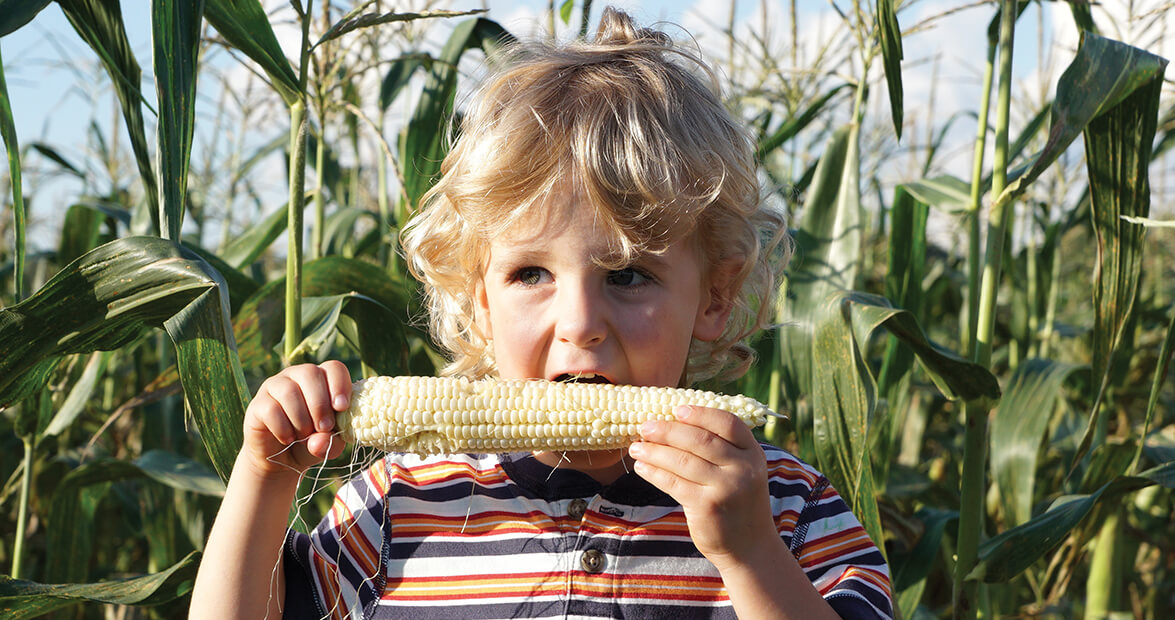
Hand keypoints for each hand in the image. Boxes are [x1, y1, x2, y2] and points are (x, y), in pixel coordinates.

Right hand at [242, 361, 350, 478]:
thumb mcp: (330, 446)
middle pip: (310, 373)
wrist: (281, 461)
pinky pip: (270, 409)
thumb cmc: (312, 444)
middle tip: (324, 427)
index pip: (333, 368)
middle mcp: (297, 376)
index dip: (340, 385)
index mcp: (322, 379)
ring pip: (289, 390)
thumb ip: (332, 443)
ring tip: (304, 436)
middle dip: (320, 404)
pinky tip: (287, 439)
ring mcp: (275, 387)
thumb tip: (320, 440)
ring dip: (301, 418)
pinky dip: (283, 427)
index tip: (342, 407)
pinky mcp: (257, 403)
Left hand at [627, 405, 777, 568]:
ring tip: (636, 447)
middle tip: (645, 426)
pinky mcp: (706, 507)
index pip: (728, 423)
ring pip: (682, 460)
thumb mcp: (743, 470)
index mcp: (753, 453)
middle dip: (668, 430)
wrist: (749, 545)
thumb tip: (674, 423)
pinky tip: (642, 467)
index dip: (701, 413)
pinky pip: (673, 483)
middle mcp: (743, 469)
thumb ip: (722, 448)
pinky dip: (654, 472)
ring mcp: (725, 488)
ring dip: (655, 451)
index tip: (677, 410)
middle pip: (700, 440)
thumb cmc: (738, 500)